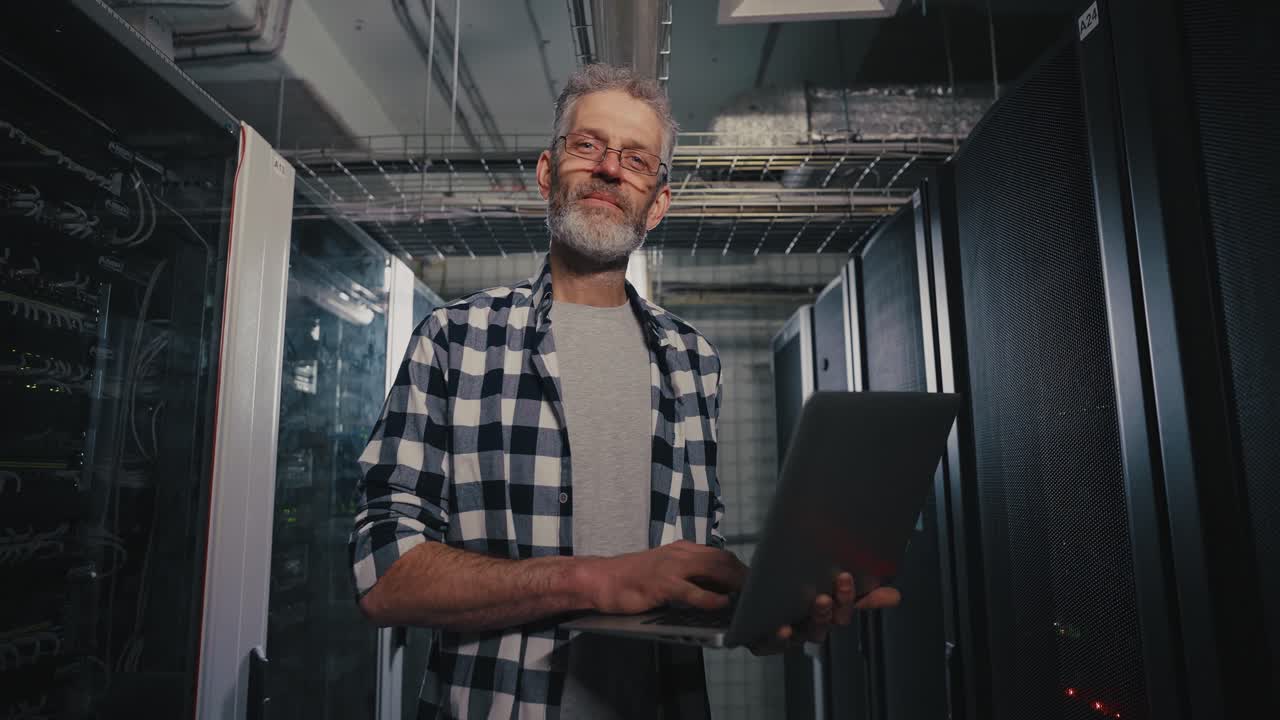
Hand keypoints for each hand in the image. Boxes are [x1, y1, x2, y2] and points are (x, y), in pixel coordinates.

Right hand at [580, 540, 747, 614]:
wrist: (601, 579)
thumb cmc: (633, 579)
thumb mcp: (666, 572)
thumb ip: (690, 576)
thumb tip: (718, 591)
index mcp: (683, 550)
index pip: (720, 555)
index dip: (740, 568)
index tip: (754, 582)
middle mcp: (680, 554)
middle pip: (722, 559)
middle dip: (744, 575)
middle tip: (761, 592)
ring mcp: (670, 567)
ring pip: (712, 569)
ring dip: (734, 583)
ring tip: (749, 597)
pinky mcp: (660, 584)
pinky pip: (690, 590)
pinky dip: (709, 597)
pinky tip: (722, 604)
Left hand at [749, 573, 900, 655]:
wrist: (749, 598)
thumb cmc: (791, 593)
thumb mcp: (823, 588)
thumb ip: (859, 594)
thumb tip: (896, 596)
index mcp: (823, 618)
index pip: (841, 613)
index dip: (847, 598)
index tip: (846, 576)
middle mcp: (806, 630)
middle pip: (823, 626)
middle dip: (830, 609)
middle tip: (833, 588)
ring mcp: (786, 638)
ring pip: (801, 635)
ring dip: (812, 620)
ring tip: (817, 602)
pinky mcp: (763, 642)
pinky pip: (771, 644)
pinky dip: (778, 637)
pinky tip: (782, 627)